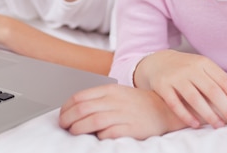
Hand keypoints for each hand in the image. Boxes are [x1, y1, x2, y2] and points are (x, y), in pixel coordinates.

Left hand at [59, 84, 187, 139]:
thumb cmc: (137, 104)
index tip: (62, 115)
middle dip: (67, 119)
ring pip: (92, 121)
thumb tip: (75, 109)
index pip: (80, 97)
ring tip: (74, 132)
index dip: (66, 107)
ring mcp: (123, 114)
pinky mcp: (131, 129)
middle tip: (63, 126)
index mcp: (110, 90)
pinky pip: (109, 133)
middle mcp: (115, 101)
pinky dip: (99, 136)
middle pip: (82, 109)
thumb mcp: (117, 94)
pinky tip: (96, 137)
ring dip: (78, 128)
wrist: (164, 109)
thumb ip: (98, 99)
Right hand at [134, 50, 226, 128]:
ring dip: (209, 114)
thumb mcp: (203, 69)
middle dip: (226, 109)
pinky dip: (186, 116)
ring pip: (194, 98)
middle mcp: (190, 68)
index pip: (224, 81)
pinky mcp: (162, 86)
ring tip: (219, 125)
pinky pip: (175, 104)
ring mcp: (175, 77)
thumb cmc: (187, 70)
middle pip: (212, 91)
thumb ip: (220, 81)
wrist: (157, 62)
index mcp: (203, 63)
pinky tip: (196, 124)